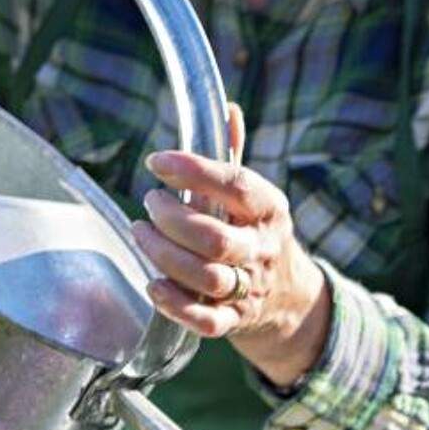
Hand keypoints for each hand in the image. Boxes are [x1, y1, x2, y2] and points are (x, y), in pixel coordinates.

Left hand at [133, 104, 332, 391]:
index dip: (195, 172)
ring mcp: (250, 288)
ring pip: (206, 277)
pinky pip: (206, 321)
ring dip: (164, 256)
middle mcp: (262, 249)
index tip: (157, 162)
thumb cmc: (254, 232)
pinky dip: (175, 305)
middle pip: (215, 239)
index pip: (236, 187)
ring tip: (141, 232)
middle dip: (172, 219)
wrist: (287, 296)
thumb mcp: (253, 194)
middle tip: (149, 202)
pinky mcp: (235, 319)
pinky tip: (152, 284)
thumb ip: (233, 155)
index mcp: (269, 210)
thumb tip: (227, 108)